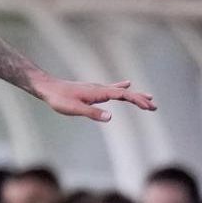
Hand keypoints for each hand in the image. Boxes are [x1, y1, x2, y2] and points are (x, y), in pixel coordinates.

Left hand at [34, 77, 155, 122]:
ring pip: (120, 91)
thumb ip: (92, 113)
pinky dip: (122, 89)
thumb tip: (111, 117)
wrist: (47, 87)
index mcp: (99, 92)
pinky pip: (112, 89)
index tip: (149, 107)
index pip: (123, 96)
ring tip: (148, 98)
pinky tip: (126, 85)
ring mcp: (96, 88)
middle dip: (140, 99)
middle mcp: (100, 88)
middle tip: (154, 106)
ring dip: (134, 95)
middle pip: (125, 93)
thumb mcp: (74, 109)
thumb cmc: (59, 98)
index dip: (137, 101)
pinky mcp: (92, 90)